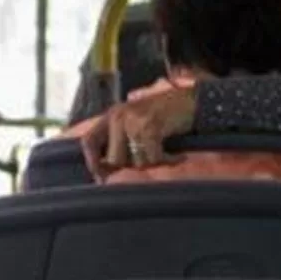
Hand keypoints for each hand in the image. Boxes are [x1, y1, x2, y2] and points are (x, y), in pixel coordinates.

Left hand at [78, 87, 194, 178]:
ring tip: (166, 154)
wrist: (191, 101)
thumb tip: (108, 171)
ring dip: (153, 163)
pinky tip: (177, 157)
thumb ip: (120, 140)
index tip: (100, 177)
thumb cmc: (164, 115)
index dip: (91, 162)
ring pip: (135, 162)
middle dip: (132, 167)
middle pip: (114, 160)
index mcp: (111, 116)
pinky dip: (167, 161)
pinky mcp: (150, 127)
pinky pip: (153, 158)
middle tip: (151, 161)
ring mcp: (133, 121)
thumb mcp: (135, 121)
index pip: (89, 141)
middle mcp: (118, 117)